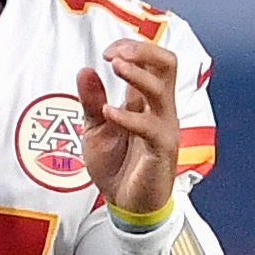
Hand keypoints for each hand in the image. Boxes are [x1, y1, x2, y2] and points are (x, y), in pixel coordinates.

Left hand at [79, 38, 185, 220]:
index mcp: (146, 101)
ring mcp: (164, 128)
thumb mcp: (95, 129)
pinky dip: (128, 117)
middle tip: (115, 54)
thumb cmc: (117, 167)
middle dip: (143, 50)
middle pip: (168, 64)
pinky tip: (107, 112)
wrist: (126, 206)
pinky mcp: (162, 150)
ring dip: (137, 74)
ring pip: (162, 90)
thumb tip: (85, 69)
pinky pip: (151, 127)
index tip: (107, 52)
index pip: (152, 60)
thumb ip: (91, 100)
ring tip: (115, 66)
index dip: (131, 48)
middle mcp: (160, 109)